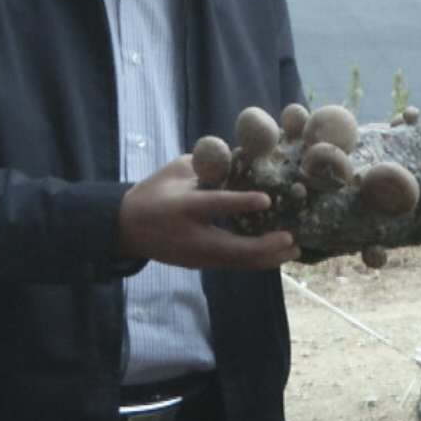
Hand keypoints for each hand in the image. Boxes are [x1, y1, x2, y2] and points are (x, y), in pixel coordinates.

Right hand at [113, 156, 297, 269]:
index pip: (215, 205)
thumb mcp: (175, 171)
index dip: (241, 202)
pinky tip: (276, 255)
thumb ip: (208, 166)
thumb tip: (243, 155)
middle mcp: (192, 236)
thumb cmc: (154, 193)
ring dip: (267, 258)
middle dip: (264, 246)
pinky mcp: (201, 264)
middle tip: (291, 238)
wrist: (126, 228)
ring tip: (294, 250)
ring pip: (237, 262)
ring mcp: (196, 255)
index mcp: (183, 207)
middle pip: (232, 248)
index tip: (267, 198)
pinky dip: (255, 261)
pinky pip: (233, 265)